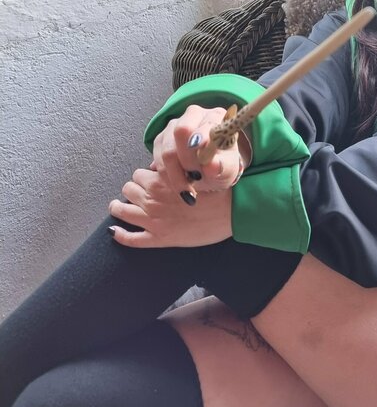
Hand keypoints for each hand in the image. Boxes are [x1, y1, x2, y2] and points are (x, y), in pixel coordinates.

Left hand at [108, 167, 232, 247]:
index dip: (145, 176)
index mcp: (160, 181)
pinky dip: (120, 235)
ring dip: (119, 207)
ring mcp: (153, 221)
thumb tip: (158, 167)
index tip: (151, 179)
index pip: (139, 173)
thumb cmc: (217, 190)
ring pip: (122, 210)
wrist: (232, 212)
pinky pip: (131, 239)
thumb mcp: (194, 170)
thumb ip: (174, 168)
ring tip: (119, 207)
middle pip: (128, 188)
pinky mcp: (159, 239)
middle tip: (142, 193)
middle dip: (134, 189)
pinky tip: (115, 231)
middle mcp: (152, 200)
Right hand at [151, 104, 248, 199]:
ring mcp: (174, 125)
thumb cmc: (222, 165)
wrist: (208, 170)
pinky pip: (158, 158)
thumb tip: (212, 166)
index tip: (199, 150)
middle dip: (187, 160)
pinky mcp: (161, 139)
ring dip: (177, 173)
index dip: (201, 137)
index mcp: (216, 116)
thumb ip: (222, 166)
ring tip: (189, 186)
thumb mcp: (228, 168)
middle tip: (196, 178)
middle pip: (181, 132)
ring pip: (167, 150)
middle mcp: (194, 115)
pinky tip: (179, 181)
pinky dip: (167, 175)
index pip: (205, 123)